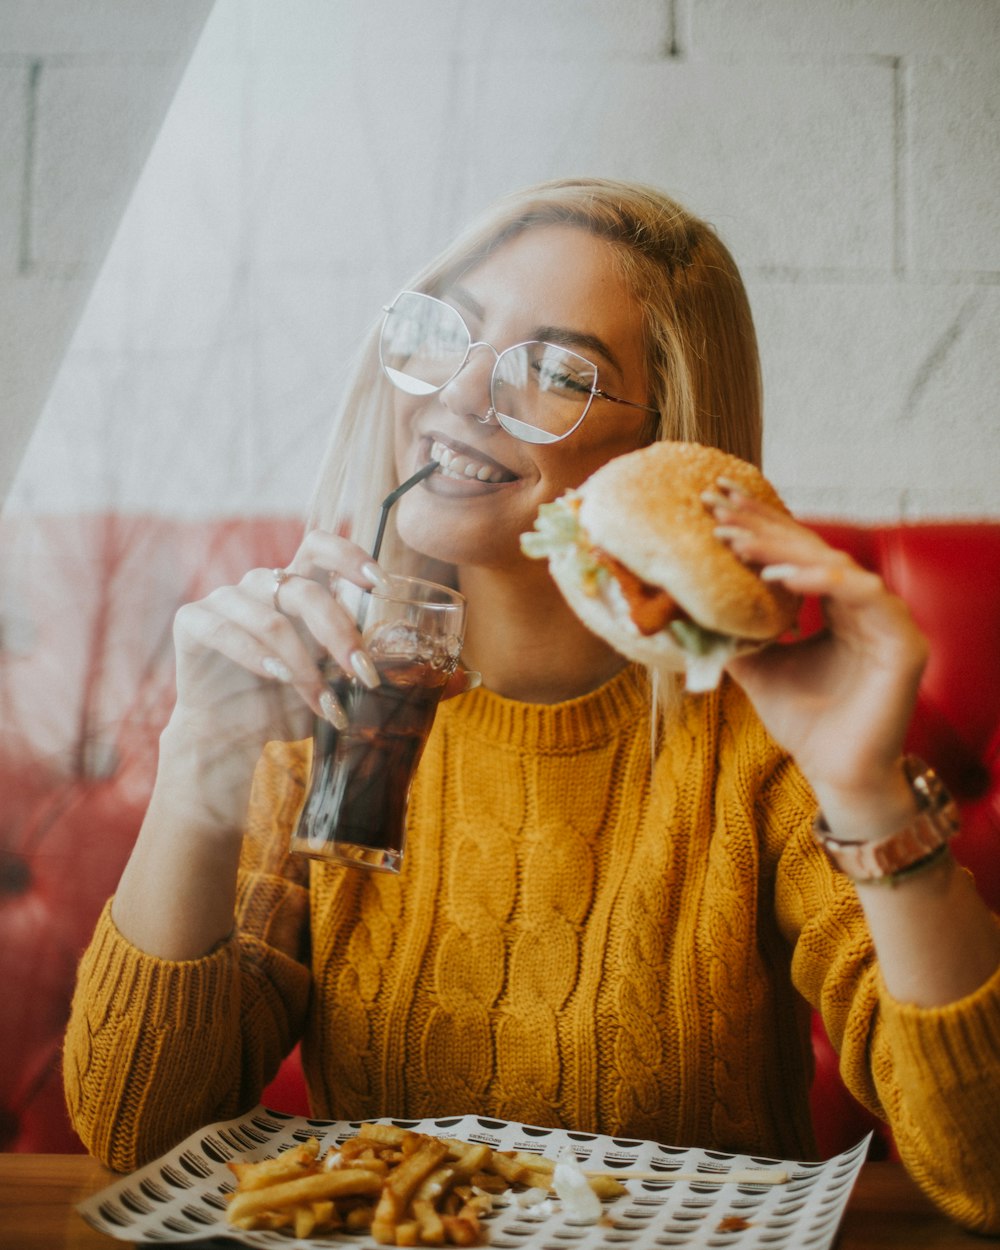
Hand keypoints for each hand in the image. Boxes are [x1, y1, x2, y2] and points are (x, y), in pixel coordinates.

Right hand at [168, 530, 388, 761]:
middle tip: (363, 673)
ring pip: (272, 620)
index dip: (350, 556)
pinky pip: (226, 631)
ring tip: (324, 701)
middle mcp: (259, 584)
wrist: (229, 736)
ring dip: (304, 665)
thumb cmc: (284, 702)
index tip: (383, 585)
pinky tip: (278, 678)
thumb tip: (390, 660)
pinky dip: (257, 657)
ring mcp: (223, 599)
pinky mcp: (191, 621)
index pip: (320, 547)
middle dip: (340, 634)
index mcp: (293, 586)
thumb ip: (347, 658)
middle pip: (305, 592)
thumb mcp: (326, 678)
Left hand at [707, 483, 928, 833]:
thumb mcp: (756, 668)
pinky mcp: (904, 641)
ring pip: (834, 565)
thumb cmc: (804, 722)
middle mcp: (863, 604)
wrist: (835, 773)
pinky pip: (863, 595)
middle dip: (762, 526)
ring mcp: (887, 619)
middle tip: (718, 507)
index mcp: (835, 605)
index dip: (757, 527)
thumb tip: (685, 607)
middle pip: (811, 549)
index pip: (795, 554)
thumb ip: (734, 634)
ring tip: (737, 542)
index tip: (714, 506)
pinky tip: (777, 579)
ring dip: (783, 550)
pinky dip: (819, 582)